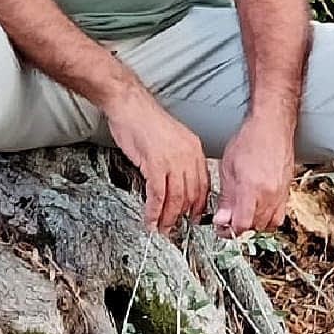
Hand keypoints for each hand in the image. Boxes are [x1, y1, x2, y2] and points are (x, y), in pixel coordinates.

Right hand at [105, 89, 209, 234]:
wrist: (129, 105)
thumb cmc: (144, 119)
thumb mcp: (170, 138)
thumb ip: (177, 157)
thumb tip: (176, 180)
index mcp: (194, 148)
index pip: (204, 183)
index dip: (199, 204)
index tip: (194, 217)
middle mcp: (188, 154)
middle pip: (192, 194)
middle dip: (183, 216)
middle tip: (175, 228)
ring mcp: (173, 159)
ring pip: (176, 198)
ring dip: (168, 217)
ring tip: (162, 229)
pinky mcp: (155, 163)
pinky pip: (158, 194)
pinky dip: (154, 211)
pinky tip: (150, 218)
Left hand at [212, 115, 294, 237]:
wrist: (272, 125)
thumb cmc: (250, 140)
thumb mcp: (228, 168)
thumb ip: (226, 198)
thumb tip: (222, 219)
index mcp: (252, 188)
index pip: (242, 225)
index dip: (229, 230)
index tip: (221, 226)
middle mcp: (269, 194)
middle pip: (254, 227)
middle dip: (239, 227)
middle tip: (228, 218)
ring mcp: (281, 194)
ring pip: (268, 224)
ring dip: (254, 224)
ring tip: (242, 212)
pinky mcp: (287, 191)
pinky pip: (279, 216)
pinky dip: (267, 218)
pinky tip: (257, 208)